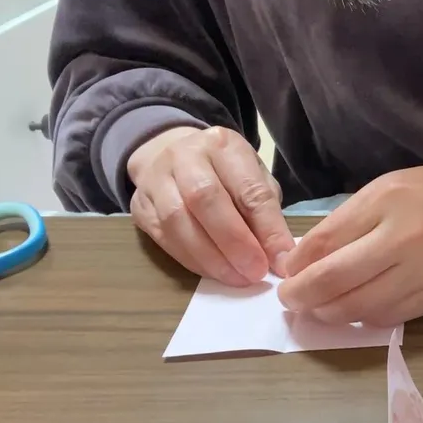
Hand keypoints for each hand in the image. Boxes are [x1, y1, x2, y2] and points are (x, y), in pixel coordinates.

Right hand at [128, 126, 295, 285]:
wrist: (169, 153)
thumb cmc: (223, 171)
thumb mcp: (253, 178)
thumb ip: (265, 213)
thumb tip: (278, 257)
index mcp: (223, 145)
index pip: (248, 188)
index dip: (267, 228)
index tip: (282, 260)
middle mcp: (184, 156)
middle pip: (205, 199)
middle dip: (234, 242)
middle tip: (255, 272)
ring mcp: (155, 179)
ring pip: (177, 220)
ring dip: (210, 257)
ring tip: (236, 278)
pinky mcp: (139, 205)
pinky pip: (163, 237)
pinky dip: (191, 260)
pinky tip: (212, 272)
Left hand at [278, 148, 422, 326]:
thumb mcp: (395, 187)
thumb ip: (352, 221)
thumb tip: (308, 258)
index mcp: (388, 201)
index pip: (324, 244)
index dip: (296, 268)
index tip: (284, 276)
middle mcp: (404, 238)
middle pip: (334, 283)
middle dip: (303, 299)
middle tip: (292, 302)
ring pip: (361, 309)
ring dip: (332, 315)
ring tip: (320, 310)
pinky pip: (392, 318)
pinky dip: (366, 319)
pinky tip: (357, 312)